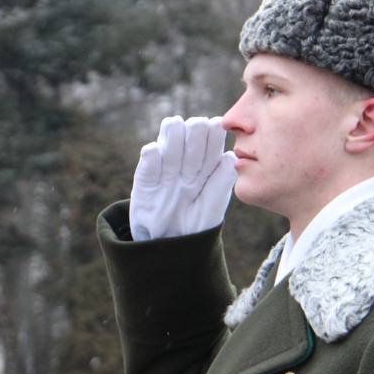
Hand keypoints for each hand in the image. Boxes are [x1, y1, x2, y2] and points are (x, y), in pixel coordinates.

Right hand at [129, 116, 236, 239]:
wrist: (170, 250)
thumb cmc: (195, 228)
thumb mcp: (212, 210)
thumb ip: (220, 185)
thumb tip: (230, 156)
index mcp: (204, 171)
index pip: (209, 148)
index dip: (212, 135)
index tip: (217, 125)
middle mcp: (184, 167)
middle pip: (188, 143)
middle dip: (192, 132)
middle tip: (197, 124)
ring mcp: (163, 174)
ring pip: (167, 149)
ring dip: (171, 136)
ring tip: (174, 125)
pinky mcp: (144, 184)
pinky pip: (146, 169)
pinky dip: (149, 159)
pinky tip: (153, 150)